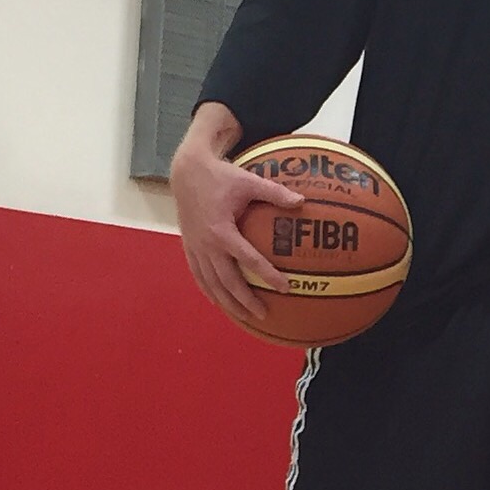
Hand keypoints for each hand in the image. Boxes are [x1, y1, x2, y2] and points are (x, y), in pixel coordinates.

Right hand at [171, 131, 302, 321]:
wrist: (187, 172)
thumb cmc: (222, 176)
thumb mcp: (250, 181)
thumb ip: (276, 193)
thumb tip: (303, 202)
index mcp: (221, 230)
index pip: (248, 259)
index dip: (267, 275)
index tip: (285, 287)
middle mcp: (206, 244)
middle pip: (226, 280)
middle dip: (244, 300)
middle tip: (264, 314)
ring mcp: (195, 248)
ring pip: (211, 283)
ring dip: (227, 302)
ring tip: (246, 316)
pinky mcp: (189, 248)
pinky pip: (199, 276)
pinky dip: (210, 291)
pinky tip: (221, 302)